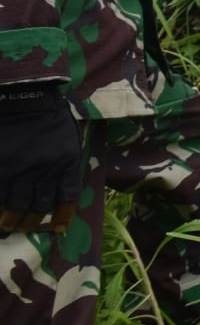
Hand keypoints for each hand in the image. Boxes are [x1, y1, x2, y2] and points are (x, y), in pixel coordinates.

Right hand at [0, 83, 81, 233]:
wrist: (23, 96)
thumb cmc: (48, 115)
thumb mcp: (68, 138)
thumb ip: (65, 164)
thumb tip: (59, 192)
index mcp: (67, 162)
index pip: (66, 198)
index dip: (63, 216)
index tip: (60, 228)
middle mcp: (45, 169)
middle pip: (38, 207)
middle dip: (32, 222)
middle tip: (25, 227)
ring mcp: (19, 169)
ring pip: (15, 205)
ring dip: (12, 220)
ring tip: (8, 226)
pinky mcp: (0, 167)